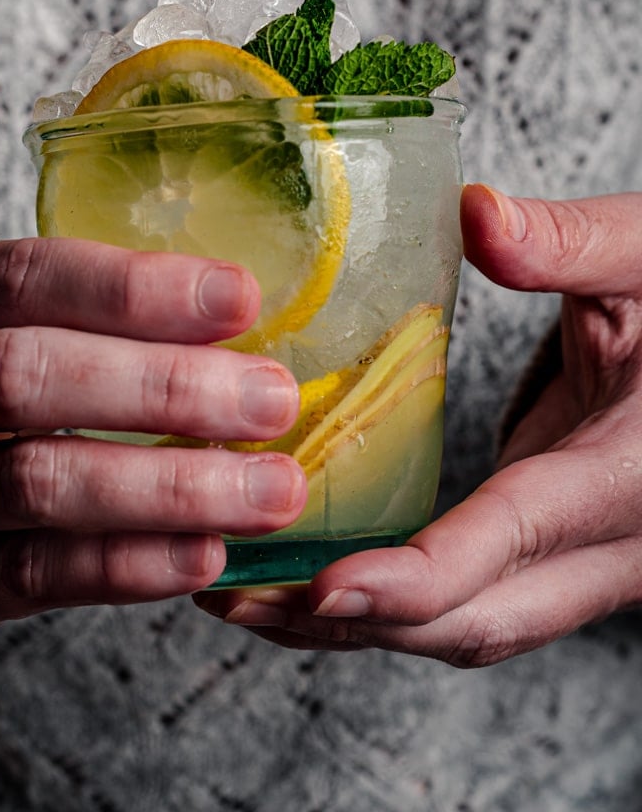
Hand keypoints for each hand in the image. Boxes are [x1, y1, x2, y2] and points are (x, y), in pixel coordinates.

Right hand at [0, 238, 303, 648]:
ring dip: (166, 486)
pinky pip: (32, 573)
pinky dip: (126, 565)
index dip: (134, 288)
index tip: (239, 297)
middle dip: (161, 386)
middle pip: (26, 375)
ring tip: (266, 490)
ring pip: (35, 481)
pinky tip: (202, 554)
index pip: (25, 276)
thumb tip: (237, 325)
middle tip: (269, 400)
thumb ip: (78, 324)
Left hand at [195, 184, 641, 664]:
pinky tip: (310, 576)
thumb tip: (478, 215)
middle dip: (354, 622)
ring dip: (356, 625)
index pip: (515, 539)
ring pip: (469, 626)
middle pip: (477, 619)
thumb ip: (569, 243)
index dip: (417, 576)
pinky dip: (389, 602)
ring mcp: (584, 559)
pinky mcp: (553, 550)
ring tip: (246, 595)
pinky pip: (470, 598)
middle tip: (238, 594)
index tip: (321, 585)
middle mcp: (610, 542)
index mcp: (628, 472)